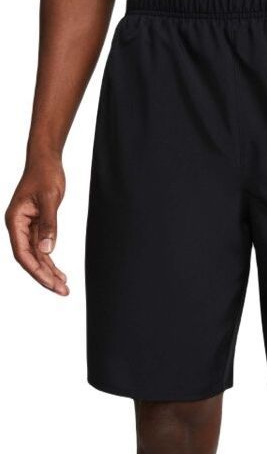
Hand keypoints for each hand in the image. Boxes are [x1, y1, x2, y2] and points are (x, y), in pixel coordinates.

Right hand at [5, 156, 68, 294]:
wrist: (46, 161)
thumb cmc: (45, 176)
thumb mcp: (49, 199)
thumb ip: (48, 224)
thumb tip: (47, 250)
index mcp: (15, 221)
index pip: (22, 253)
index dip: (36, 270)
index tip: (50, 283)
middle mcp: (18, 227)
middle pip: (29, 259)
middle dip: (45, 276)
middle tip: (62, 291)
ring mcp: (26, 227)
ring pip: (36, 256)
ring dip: (49, 271)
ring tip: (64, 287)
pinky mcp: (36, 225)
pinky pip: (42, 248)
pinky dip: (51, 260)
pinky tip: (60, 272)